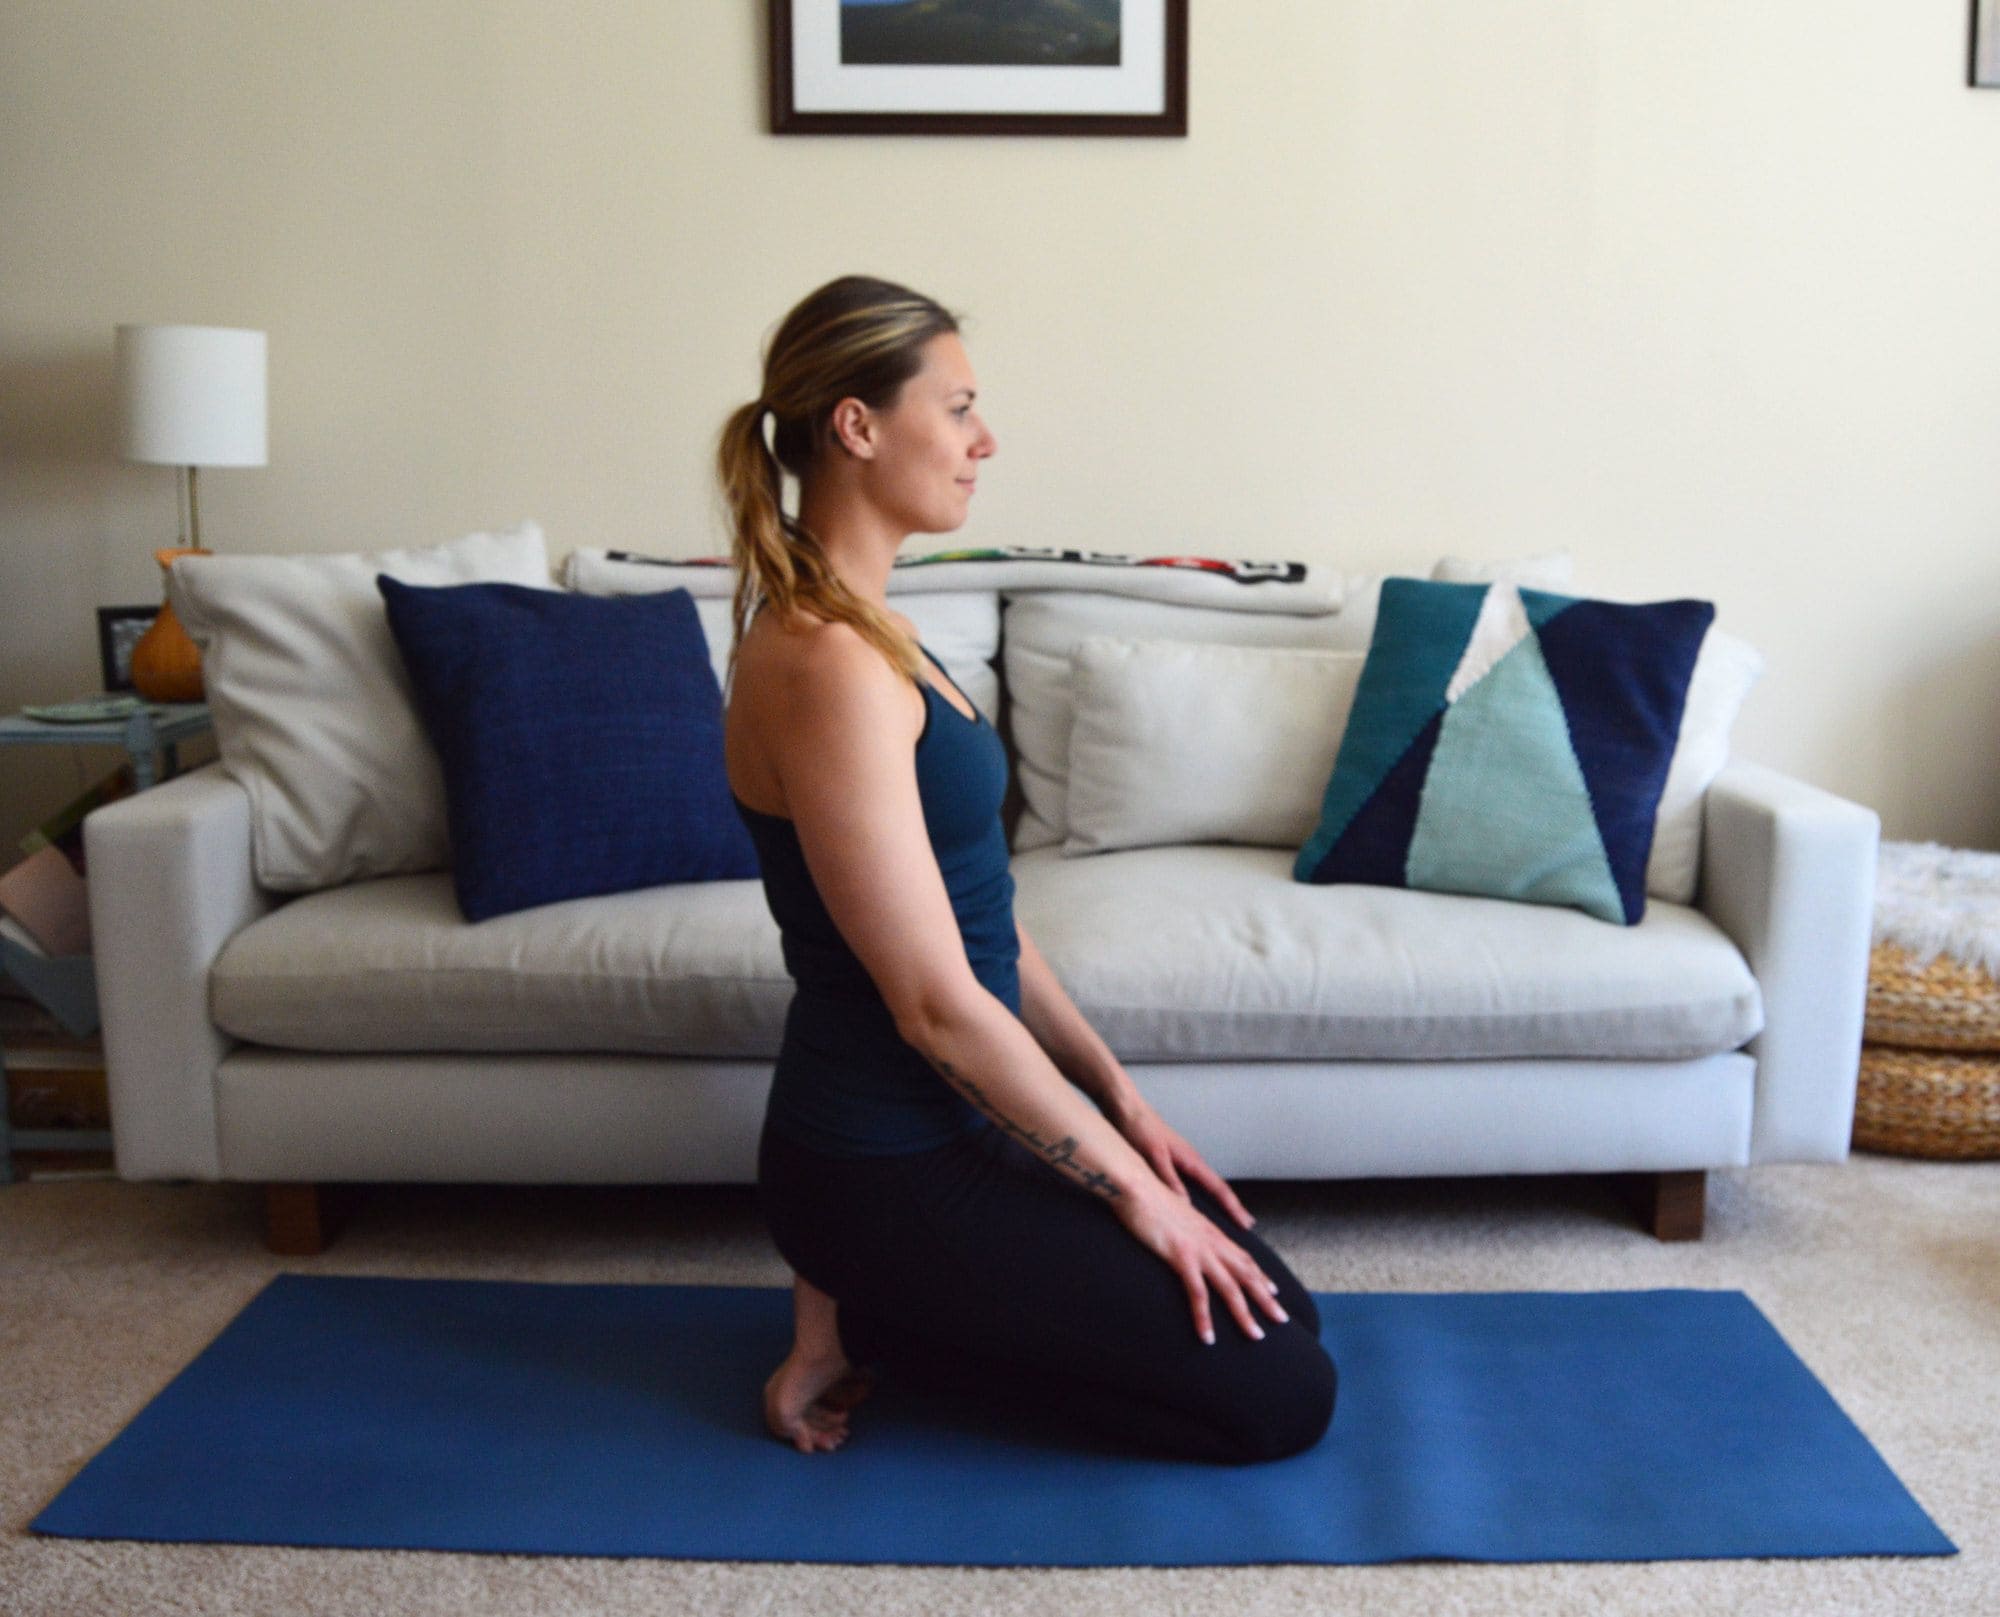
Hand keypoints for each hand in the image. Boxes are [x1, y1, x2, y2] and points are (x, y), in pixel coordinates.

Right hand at [1112, 1176, 1291, 1345]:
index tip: (1273, 1291)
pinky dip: (1204, 1317)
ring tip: (1256, 1336)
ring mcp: (1199, 1249)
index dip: (1260, 1275)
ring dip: (1244, 1314)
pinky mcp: (1181, 1257)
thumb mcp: (1175, 1214)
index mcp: (1210, 1231)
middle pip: (1246, 1274)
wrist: (1135, 1184)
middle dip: (1265, 1299)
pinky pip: (1197, 1293)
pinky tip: (1208, 1337)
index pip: (1243, 1256)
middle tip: (1281, 1319)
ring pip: (1230, 1288)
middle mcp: (1211, 1241)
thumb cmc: (1148, 1198)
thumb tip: (1185, 1234)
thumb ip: (1186, 1227)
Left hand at [1113, 1093, 1257, 1231]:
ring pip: (1206, 1187)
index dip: (1234, 1207)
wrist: (1127, 1110)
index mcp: (1191, 1160)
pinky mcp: (1171, 1162)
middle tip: (1244, 1226)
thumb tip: (1186, 1206)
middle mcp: (1191, 1162)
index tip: (1247, 1222)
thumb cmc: (1140, 1128)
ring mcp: (1183, 1162)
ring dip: (1217, 1203)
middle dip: (1232, 1208)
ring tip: (1224, 1222)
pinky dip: (1199, 1197)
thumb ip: (1170, 1180)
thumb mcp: (1155, 1156)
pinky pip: (1192, 1184)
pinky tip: (1193, 1206)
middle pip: (1217, 1189)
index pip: (1219, 1188)